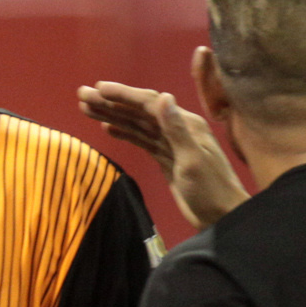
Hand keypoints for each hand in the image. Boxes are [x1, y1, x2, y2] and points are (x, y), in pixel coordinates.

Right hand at [79, 83, 247, 230]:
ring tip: (86, 107)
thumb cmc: (212, 191)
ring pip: (137, 124)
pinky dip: (124, 132)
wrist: (223, 217)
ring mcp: (171, 143)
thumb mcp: (193, 161)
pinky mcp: (166, 159)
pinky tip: (107, 127)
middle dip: (111, 102)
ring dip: (112, 114)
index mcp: (187, 124)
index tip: (99, 88)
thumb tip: (163, 97)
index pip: (150, 103)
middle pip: (139, 111)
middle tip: (82, 94)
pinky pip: (141, 140)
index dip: (124, 95)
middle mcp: (178, 128)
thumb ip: (177, 130)